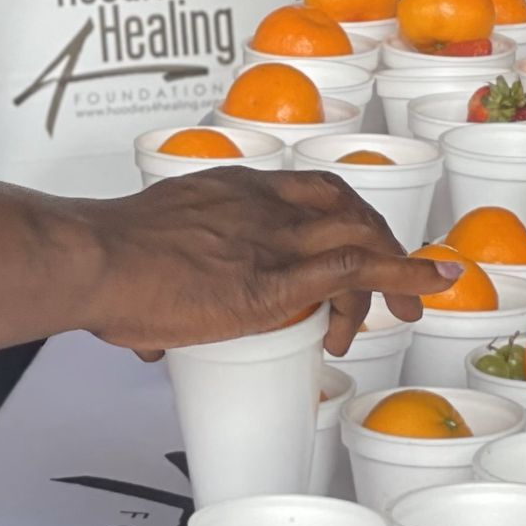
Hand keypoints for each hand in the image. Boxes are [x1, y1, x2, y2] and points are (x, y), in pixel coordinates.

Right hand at [81, 167, 456, 359]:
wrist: (94, 259)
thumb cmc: (103, 263)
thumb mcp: (145, 258)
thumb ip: (156, 291)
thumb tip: (147, 334)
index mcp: (233, 190)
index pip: (309, 191)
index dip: (346, 216)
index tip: (358, 245)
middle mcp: (262, 204)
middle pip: (346, 207)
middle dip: (382, 243)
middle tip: (397, 285)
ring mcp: (273, 240)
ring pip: (360, 235)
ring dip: (397, 268)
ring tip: (414, 303)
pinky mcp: (275, 280)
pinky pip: (356, 268)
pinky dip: (402, 273)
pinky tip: (430, 286)